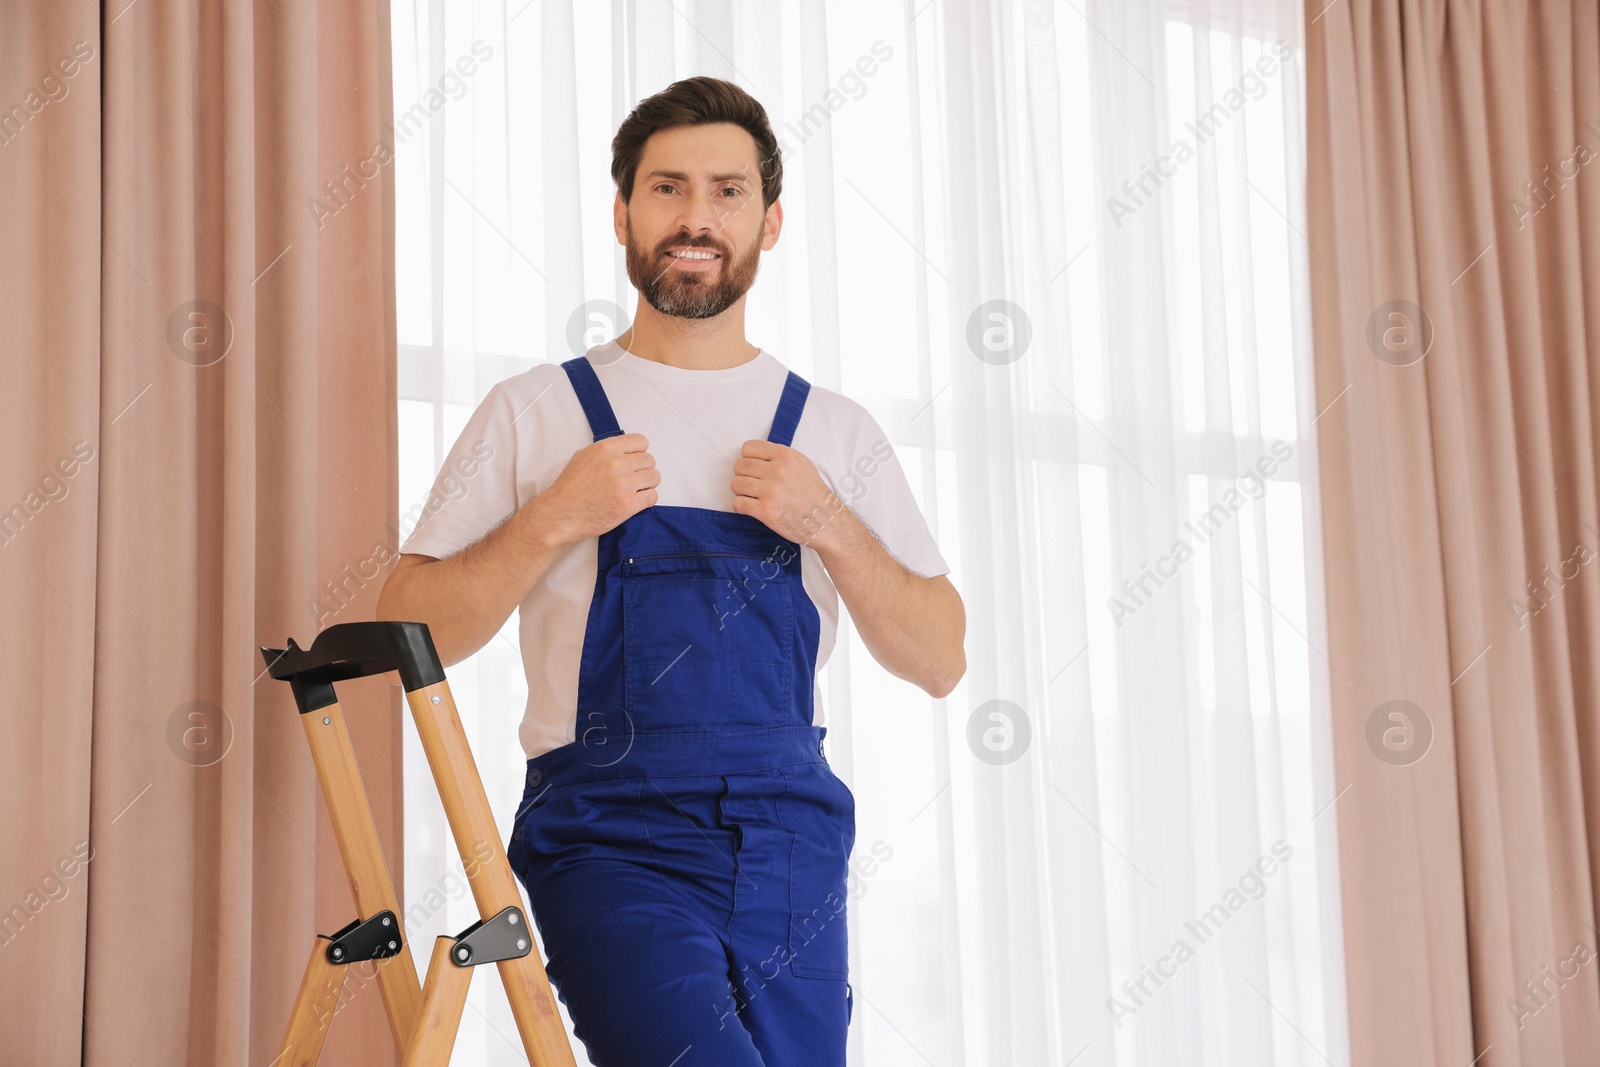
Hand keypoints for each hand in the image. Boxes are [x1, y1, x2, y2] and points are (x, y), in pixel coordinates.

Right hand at [535, 433, 658, 544]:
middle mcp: (617, 463)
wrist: (561, 514)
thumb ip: (607, 451)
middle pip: (650, 460)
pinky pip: (652, 496)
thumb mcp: (583, 456)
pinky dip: (646, 499)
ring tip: (634, 490)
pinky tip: (634, 502)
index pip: (641, 442)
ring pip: (655, 477)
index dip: (639, 452)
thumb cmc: (570, 487)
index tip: (634, 461)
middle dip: (643, 470)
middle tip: (633, 479)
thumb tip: (625, 450)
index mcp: (606, 448)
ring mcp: (624, 484)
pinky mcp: (628, 505)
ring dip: (647, 484)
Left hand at [730, 440, 845, 546]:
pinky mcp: (765, 511)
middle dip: (743, 475)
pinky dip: (742, 506)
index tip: (755, 468)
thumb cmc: (811, 491)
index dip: (748, 458)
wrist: (824, 518)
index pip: (747, 448)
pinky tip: (753, 507)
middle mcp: (776, 471)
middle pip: (739, 466)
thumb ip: (778, 456)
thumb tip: (754, 456)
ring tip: (754, 496)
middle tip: (754, 484)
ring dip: (742, 492)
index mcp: (784, 455)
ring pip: (736, 484)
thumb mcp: (800, 463)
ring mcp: (770, 491)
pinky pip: (738, 503)